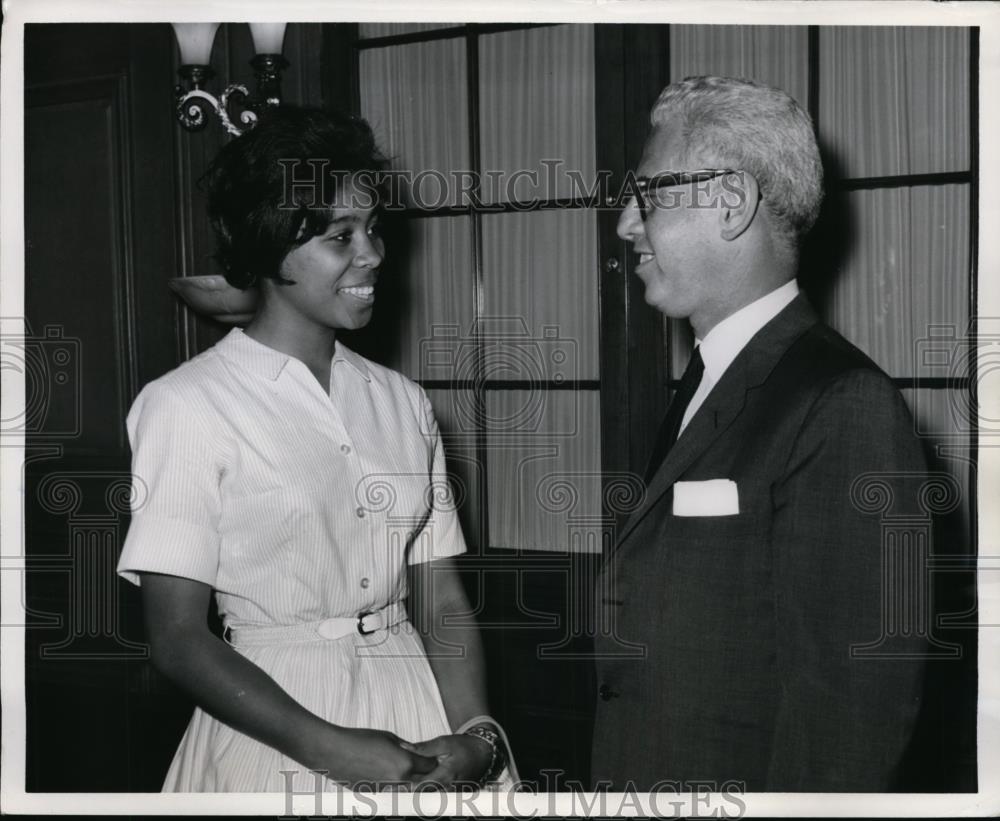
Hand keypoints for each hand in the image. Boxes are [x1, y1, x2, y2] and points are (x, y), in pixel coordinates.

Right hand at [302, 726, 438, 788]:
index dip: (433, 760)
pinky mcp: (374, 794)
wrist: (334, 752)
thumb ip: (406, 747)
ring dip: (410, 781)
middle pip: (422, 781)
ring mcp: (386, 790)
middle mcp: (398, 781)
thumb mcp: (388, 737)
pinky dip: (393, 784)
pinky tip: (386, 773)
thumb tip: (415, 751)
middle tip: (425, 766)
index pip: (430, 766)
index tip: (434, 756)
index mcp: (405, 764)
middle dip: (426, 774)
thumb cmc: (359, 740)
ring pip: (406, 789)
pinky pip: (390, 791)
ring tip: (406, 770)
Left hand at [402, 733, 492, 789]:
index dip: (406, 786)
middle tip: (395, 786)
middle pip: (424, 795)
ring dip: (417, 792)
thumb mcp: (444, 742)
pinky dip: (426, 791)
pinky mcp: (453, 795)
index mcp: (446, 775)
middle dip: (409, 790)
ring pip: (429, 797)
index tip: (395, 783)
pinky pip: (436, 796)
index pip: (420, 787)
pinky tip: (418, 786)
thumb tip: (404, 746)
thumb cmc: (465, 747)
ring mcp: (451, 794)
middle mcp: (448, 788)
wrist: (483, 754)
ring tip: (403, 787)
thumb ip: (424, 748)